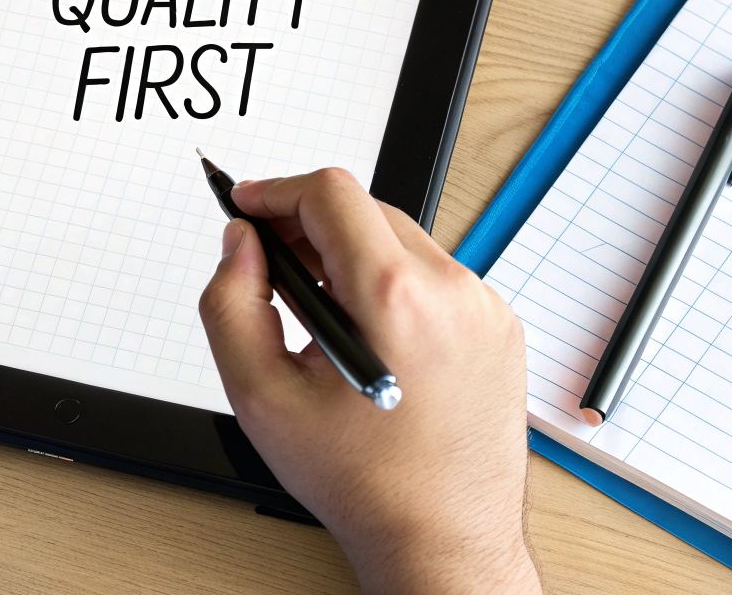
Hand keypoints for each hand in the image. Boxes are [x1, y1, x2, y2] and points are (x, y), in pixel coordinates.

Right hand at [199, 169, 539, 593]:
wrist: (444, 540)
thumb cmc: (364, 483)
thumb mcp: (261, 397)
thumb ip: (231, 304)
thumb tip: (240, 245)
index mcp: (394, 298)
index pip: (331, 194)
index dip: (277, 191)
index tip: (247, 207)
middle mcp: (451, 291)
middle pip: (367, 212)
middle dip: (310, 226)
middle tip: (270, 265)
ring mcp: (484, 308)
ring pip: (403, 243)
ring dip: (353, 258)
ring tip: (317, 310)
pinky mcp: (500, 328)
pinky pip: (436, 279)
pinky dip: (394, 289)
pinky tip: (369, 337)